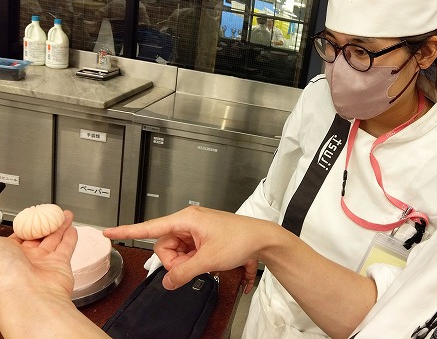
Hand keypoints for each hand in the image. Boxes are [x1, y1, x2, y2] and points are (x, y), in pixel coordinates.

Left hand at [0, 210, 76, 300]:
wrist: (27, 295)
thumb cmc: (4, 275)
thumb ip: (2, 237)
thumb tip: (3, 230)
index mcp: (7, 256)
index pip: (18, 236)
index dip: (26, 225)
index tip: (33, 215)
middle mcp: (25, 260)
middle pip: (37, 237)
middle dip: (45, 224)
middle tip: (51, 213)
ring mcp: (43, 263)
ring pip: (53, 239)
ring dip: (60, 226)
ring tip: (64, 215)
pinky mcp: (60, 265)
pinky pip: (66, 247)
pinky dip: (70, 236)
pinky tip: (72, 228)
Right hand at [104, 206, 269, 290]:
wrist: (262, 239)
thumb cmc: (240, 239)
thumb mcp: (208, 260)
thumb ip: (183, 272)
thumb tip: (167, 282)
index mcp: (186, 219)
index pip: (150, 227)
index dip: (127, 230)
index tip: (109, 231)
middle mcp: (189, 222)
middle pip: (165, 246)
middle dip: (175, 261)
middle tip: (192, 265)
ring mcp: (197, 230)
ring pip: (177, 252)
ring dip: (187, 263)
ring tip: (205, 263)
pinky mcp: (203, 238)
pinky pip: (189, 254)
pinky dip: (195, 262)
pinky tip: (210, 264)